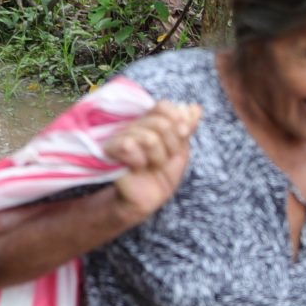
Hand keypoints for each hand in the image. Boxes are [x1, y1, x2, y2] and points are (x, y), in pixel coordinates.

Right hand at [108, 100, 199, 222]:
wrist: (147, 199)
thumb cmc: (162, 174)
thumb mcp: (181, 151)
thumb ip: (187, 128)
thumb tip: (195, 108)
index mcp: (150, 122)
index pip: (162, 106)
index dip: (177, 119)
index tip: (184, 134)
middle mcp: (134, 125)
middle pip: (160, 123)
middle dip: (173, 145)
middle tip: (167, 159)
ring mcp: (121, 136)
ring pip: (149, 138)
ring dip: (159, 157)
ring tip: (154, 165)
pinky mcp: (110, 150)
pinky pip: (128, 146)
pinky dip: (140, 161)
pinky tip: (138, 167)